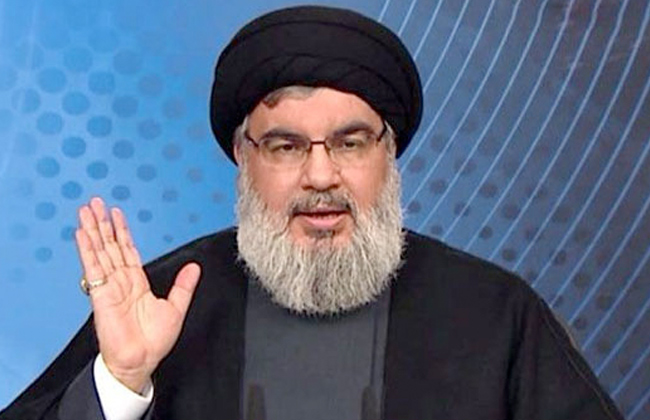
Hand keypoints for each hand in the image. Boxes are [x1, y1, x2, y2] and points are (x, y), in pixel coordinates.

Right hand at [75, 197, 200, 392]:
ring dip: (93, 231)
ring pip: (100, 252)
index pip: (127, 251)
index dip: (122, 232)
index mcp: (136, 283)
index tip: (116, 215)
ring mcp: (109, 287)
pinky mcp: (101, 295)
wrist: (140, 362)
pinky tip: (82, 235)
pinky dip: (88, 251)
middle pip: (110, 246)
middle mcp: (121, 282)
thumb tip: (194, 267)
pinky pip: (94, 269)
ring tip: (86, 211)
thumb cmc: (153, 342)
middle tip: (96, 203)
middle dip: (103, 224)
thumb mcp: (176, 308)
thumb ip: (183, 286)